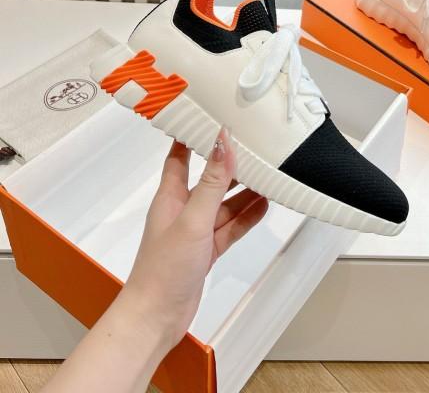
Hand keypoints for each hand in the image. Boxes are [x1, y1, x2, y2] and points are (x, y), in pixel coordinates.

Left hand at [120, 127, 267, 353]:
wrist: (156, 317)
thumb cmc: (163, 269)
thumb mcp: (193, 219)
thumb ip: (213, 182)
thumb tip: (224, 143)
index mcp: (171, 195)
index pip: (180, 155)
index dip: (194, 135)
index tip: (211, 115)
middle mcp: (183, 209)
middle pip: (210, 178)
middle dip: (230, 163)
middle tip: (254, 146)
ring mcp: (196, 230)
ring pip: (224, 203)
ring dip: (244, 191)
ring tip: (268, 175)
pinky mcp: (207, 249)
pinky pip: (231, 227)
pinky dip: (246, 217)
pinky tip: (263, 206)